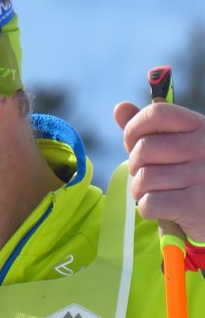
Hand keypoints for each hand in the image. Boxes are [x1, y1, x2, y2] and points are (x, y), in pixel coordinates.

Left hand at [114, 101, 204, 242]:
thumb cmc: (192, 177)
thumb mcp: (177, 146)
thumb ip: (148, 129)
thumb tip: (120, 107)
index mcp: (201, 127)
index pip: (156, 113)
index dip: (134, 129)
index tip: (133, 144)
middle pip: (143, 148)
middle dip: (135, 165)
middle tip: (148, 175)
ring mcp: (203, 176)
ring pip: (143, 178)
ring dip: (140, 190)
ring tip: (156, 193)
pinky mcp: (196, 206)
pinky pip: (149, 203)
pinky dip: (148, 208)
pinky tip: (163, 209)